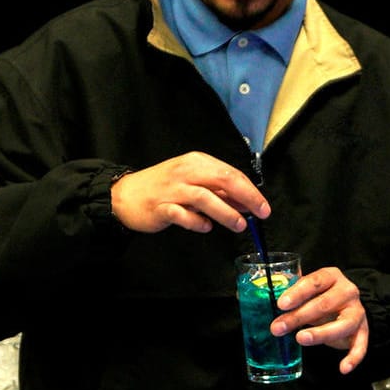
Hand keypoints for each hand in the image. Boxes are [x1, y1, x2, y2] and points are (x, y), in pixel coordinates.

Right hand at [109, 152, 269, 233]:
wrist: (125, 194)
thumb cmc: (164, 187)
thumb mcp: (193, 181)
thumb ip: (218, 191)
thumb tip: (247, 202)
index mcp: (197, 162)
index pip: (231, 173)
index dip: (251, 190)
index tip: (263, 206)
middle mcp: (186, 172)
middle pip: (222, 180)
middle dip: (246, 197)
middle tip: (260, 213)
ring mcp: (172, 189)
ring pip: (205, 197)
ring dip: (226, 212)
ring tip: (239, 225)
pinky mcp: (160, 207)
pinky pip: (182, 215)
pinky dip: (196, 222)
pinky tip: (205, 227)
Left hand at [270, 266, 369, 373]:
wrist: (347, 307)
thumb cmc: (320, 298)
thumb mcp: (307, 291)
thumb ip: (288, 293)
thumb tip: (253, 296)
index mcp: (331, 277)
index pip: (315, 281)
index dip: (298, 292)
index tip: (281, 304)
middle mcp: (347, 292)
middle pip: (325, 304)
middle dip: (299, 316)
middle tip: (278, 327)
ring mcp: (356, 312)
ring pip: (343, 324)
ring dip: (321, 334)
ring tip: (301, 339)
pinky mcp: (362, 331)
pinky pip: (361, 345)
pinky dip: (354, 357)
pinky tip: (343, 368)